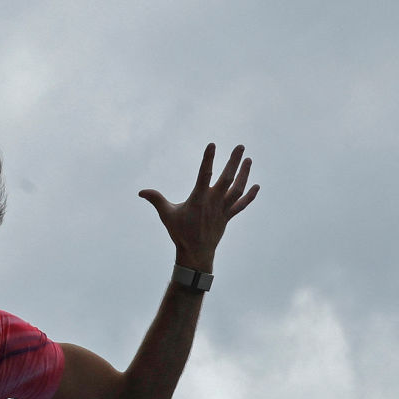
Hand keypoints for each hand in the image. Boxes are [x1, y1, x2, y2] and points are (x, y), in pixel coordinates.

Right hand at [138, 143, 258, 271]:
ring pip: (237, 189)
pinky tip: (256, 186)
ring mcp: (222, 209)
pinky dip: (250, 196)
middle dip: (234, 162)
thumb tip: (141, 192)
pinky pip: (241, 205)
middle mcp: (213, 202)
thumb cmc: (180, 232)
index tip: (212, 145)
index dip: (208, 159)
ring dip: (244, 174)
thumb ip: (156, 200)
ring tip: (248, 160)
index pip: (204, 175)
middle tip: (241, 146)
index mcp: (198, 199)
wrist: (196, 253)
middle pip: (227, 178)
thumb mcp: (166, 215)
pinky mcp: (227, 216)